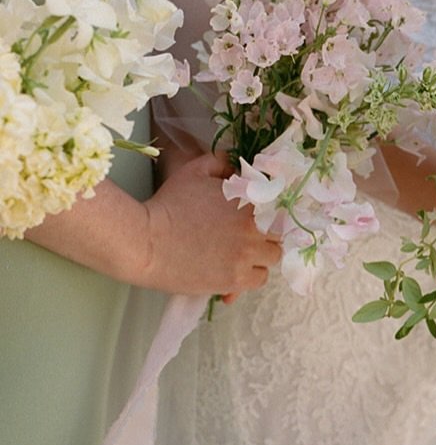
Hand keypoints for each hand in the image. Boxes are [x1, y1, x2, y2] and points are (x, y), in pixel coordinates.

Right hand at [140, 153, 280, 298]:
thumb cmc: (168, 204)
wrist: (146, 242)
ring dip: (261, 255)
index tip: (262, 216)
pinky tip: (234, 271)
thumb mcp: (194, 172)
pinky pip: (258, 280)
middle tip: (249, 235)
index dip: (273, 211)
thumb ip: (220, 164)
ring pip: (272, 258)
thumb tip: (236, 167)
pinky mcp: (236, 279)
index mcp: (249, 201)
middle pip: (279, 233)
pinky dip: (250, 275)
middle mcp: (254, 228)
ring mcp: (246, 255)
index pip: (280, 207)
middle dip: (267, 232)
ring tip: (242, 254)